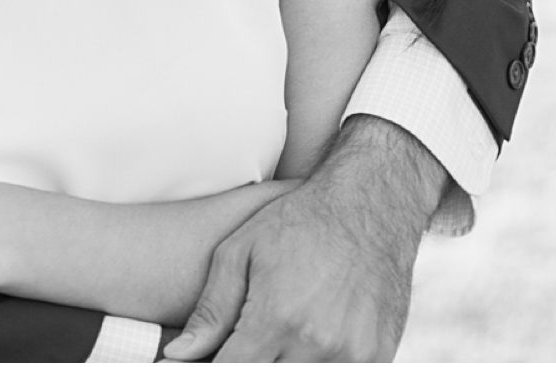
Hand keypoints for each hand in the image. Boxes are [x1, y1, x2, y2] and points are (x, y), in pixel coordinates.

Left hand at [164, 119, 441, 361]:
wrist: (369, 205)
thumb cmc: (296, 223)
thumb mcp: (239, 253)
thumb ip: (210, 311)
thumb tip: (176, 355)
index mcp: (278, 318)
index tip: (208, 357)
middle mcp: (318, 344)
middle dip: (248, 362)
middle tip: (242, 342)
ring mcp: (354, 354)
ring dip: (283, 362)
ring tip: (273, 336)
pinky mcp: (379, 355)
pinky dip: (316, 362)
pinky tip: (302, 339)